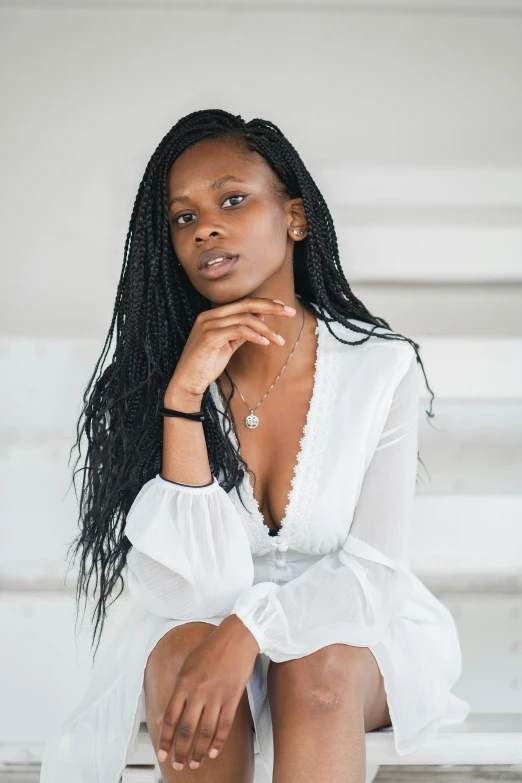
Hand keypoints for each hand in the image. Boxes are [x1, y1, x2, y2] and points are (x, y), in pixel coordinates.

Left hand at [155, 615, 259, 770]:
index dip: (165, 739)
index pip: (170, 717)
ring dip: (199, 751)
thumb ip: (175, 694)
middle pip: (187, 728)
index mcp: (184, 683)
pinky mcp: (233, 697)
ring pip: (206, 731)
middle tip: (178, 765)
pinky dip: (219, 741)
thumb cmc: (210, 649)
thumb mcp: (186, 667)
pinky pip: (225, 725)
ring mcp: (217, 695)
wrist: (236, 637)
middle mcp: (198, 691)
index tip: (162, 754)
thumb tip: (162, 717)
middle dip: (180, 751)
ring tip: (195, 763)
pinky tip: (214, 752)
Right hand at [165, 296, 295, 400]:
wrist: (187, 382)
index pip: (242, 302)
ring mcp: (208, 325)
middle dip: (271, 307)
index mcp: (212, 315)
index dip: (264, 303)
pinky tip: (265, 342)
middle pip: (246, 304)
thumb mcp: (227, 345)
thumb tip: (260, 316)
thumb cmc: (206, 365)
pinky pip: (239, 330)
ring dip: (266, 328)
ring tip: (279, 340)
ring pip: (245, 318)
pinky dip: (255, 335)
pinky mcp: (210, 337)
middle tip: (290, 312)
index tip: (283, 308)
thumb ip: (241, 331)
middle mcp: (209, 316)